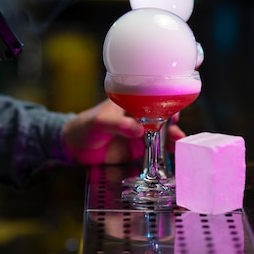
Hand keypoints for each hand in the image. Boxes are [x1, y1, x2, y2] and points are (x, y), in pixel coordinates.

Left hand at [60, 100, 185, 164]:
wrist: (75, 146)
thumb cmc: (85, 125)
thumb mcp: (99, 122)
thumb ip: (117, 124)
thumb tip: (138, 129)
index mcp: (130, 102)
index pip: (152, 99)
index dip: (165, 104)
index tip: (173, 112)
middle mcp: (138, 116)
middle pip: (161, 118)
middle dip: (172, 124)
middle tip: (177, 133)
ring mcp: (139, 132)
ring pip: (161, 134)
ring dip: (171, 138)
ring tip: (178, 144)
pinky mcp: (138, 148)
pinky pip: (155, 149)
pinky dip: (164, 151)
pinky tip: (172, 154)